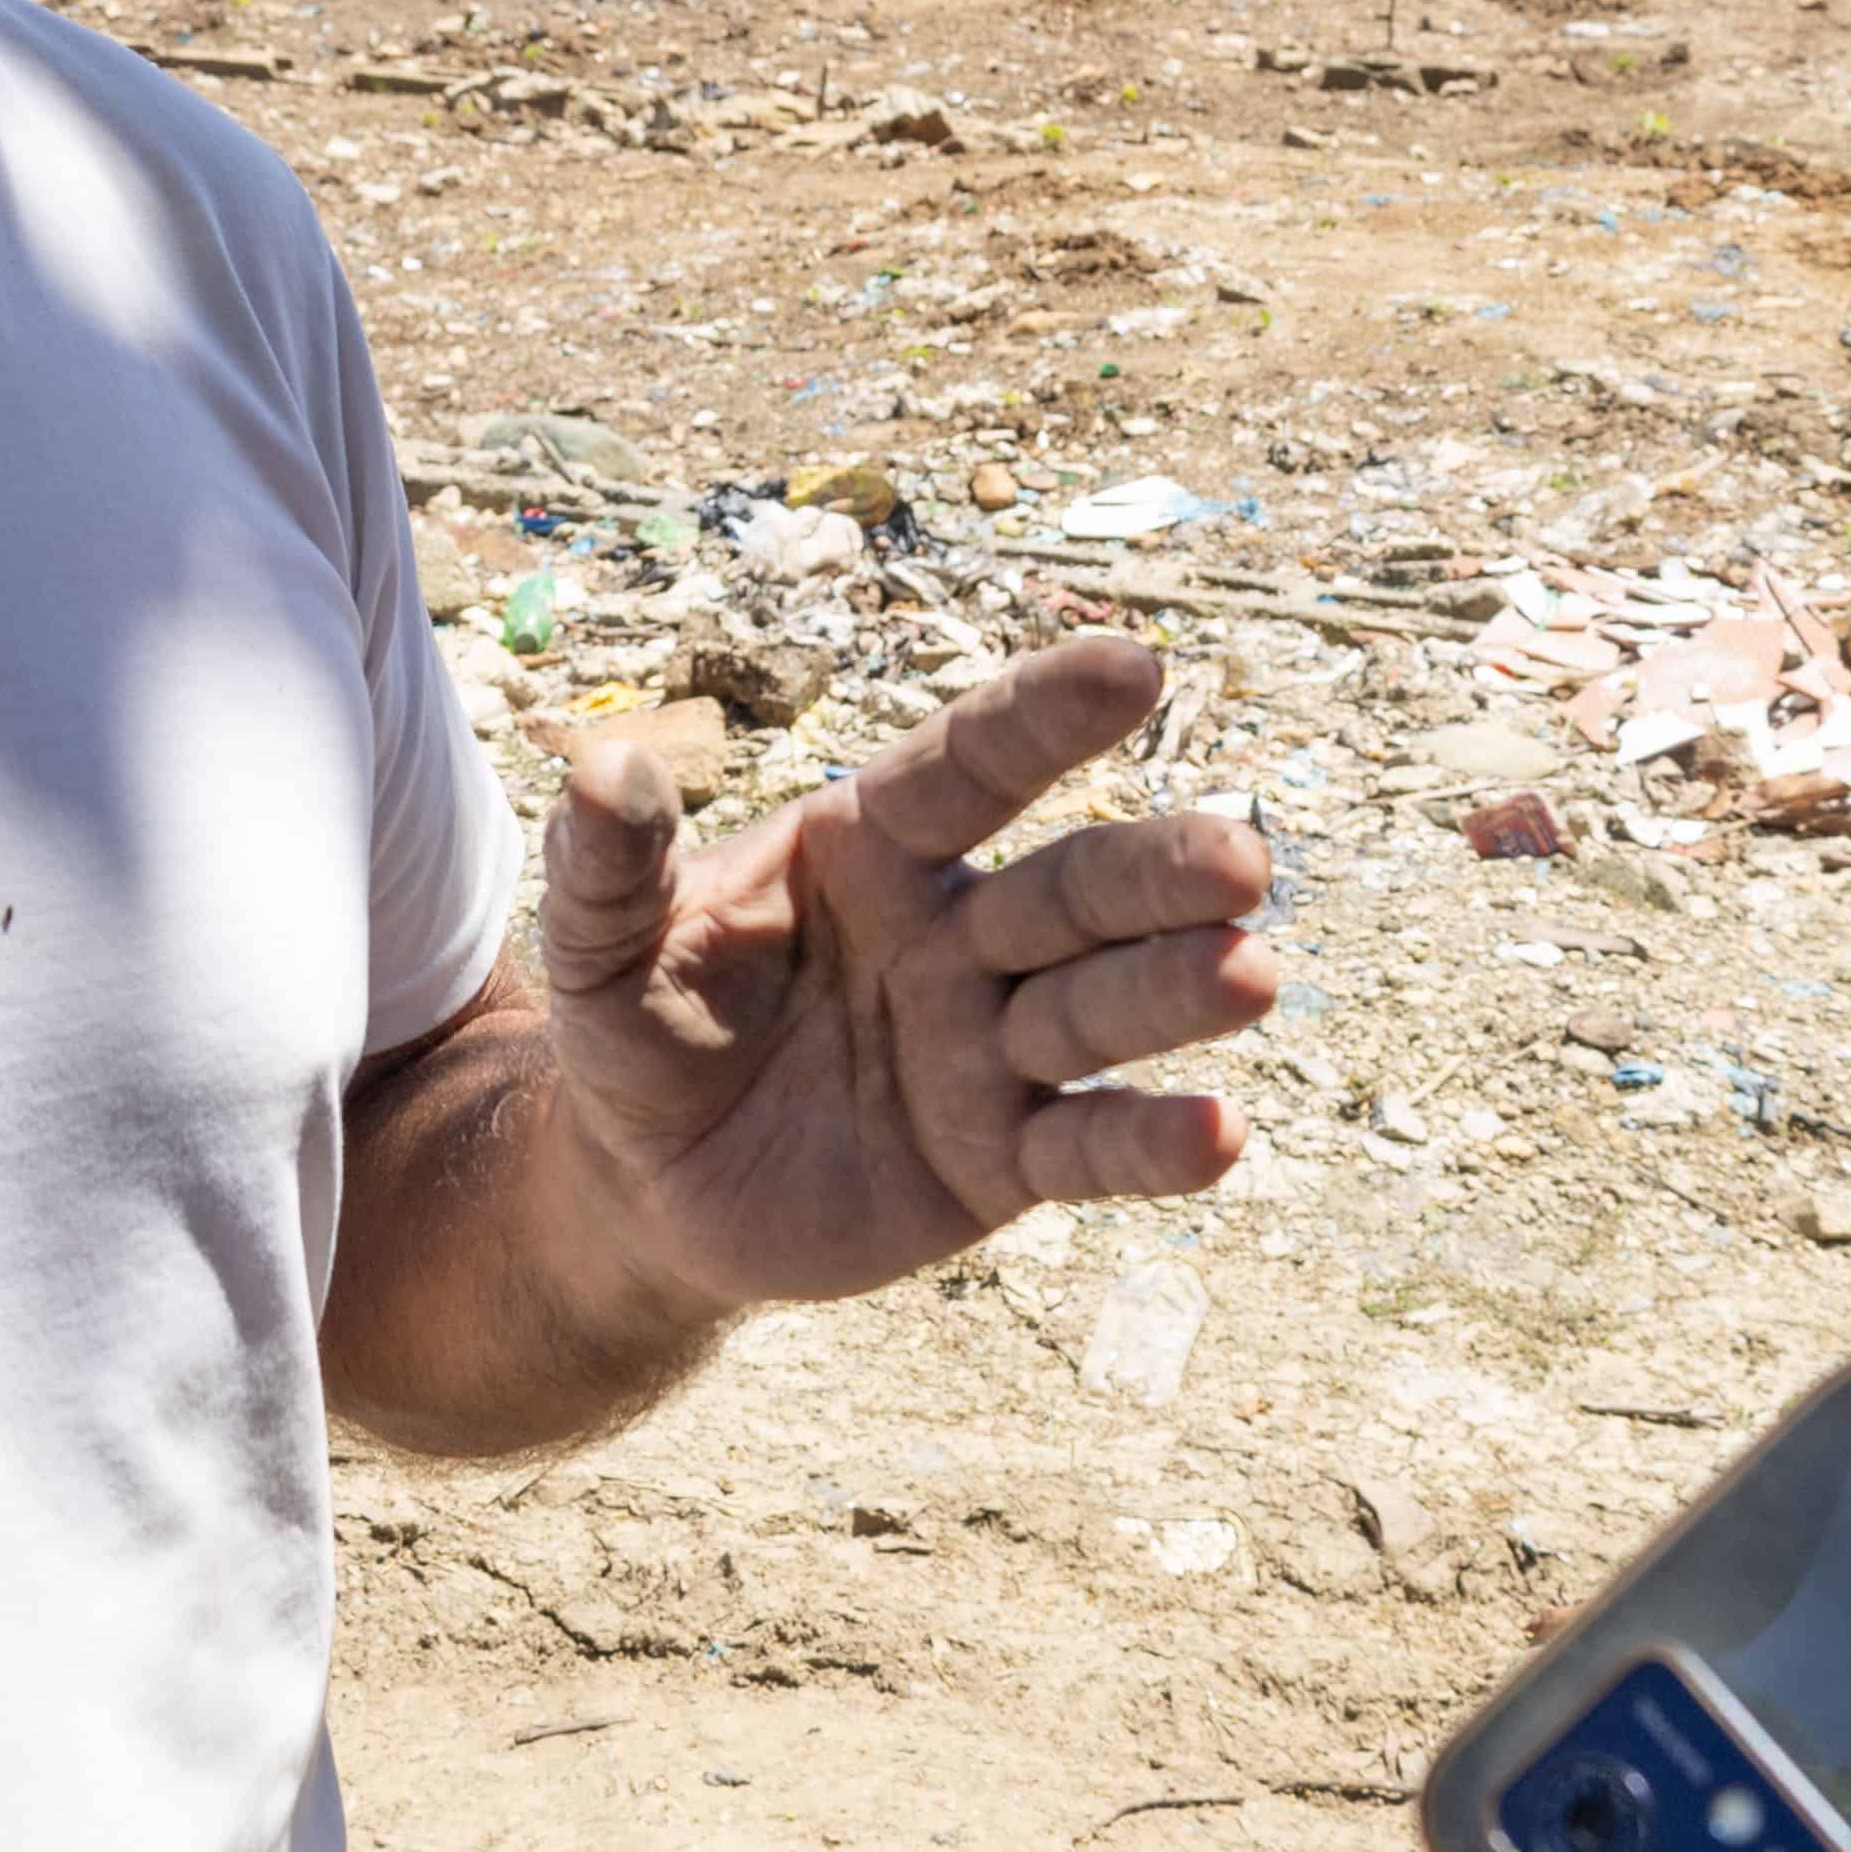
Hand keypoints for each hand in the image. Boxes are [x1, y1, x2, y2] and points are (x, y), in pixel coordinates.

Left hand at [540, 636, 1273, 1314]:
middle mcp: (957, 933)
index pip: (970, 766)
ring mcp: (989, 1048)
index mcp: (874, 847)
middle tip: (1238, 859)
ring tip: (1250, 974)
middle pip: (1070, 892)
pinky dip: (1149, 1147)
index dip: (1045, 717)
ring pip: (1097, 1010)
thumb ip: (609, 866)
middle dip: (1154, 873)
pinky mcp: (999, 1162)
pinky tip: (1221, 1138)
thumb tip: (603, 765)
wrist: (648, 1185)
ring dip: (1176, 991)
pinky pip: (1084, 1149)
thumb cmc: (638, 1030)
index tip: (1134, 666)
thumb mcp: (600, 949)